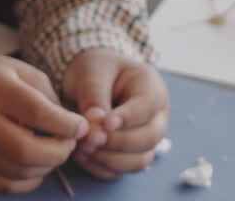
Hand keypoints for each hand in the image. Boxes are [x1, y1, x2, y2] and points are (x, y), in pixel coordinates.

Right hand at [0, 53, 88, 193]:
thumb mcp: (21, 71)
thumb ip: (49, 98)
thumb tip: (75, 131)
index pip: (37, 113)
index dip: (67, 124)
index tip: (80, 125)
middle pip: (26, 150)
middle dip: (60, 152)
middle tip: (68, 143)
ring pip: (20, 172)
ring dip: (47, 166)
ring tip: (52, 151)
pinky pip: (6, 185)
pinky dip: (29, 181)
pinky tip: (33, 164)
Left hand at [62, 48, 168, 178]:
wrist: (87, 78)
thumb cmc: (93, 69)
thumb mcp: (91, 72)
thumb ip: (94, 96)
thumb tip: (96, 124)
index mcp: (151, 87)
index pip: (148, 107)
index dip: (128, 118)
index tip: (105, 123)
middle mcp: (156, 116)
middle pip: (149, 138)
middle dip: (117, 142)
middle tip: (88, 139)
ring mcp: (146, 137)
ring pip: (139, 160)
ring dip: (110, 159)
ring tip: (82, 148)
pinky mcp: (130, 154)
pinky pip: (123, 170)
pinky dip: (103, 168)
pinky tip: (82, 157)